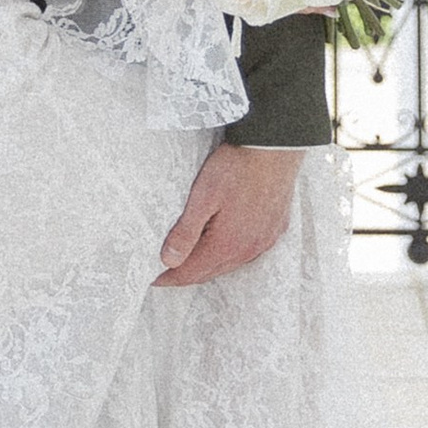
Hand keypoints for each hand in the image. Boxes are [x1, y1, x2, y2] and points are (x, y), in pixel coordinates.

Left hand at [155, 142, 302, 289]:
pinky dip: (231, 255)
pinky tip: (224, 247)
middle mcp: (249, 249)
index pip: (192, 272)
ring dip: (210, 266)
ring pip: (231, 264)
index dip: (169, 278)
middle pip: (211, 272)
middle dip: (187, 274)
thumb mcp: (202, 197)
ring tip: (190, 262)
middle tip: (167, 273)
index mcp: (227, 244)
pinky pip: (249, 252)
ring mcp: (265, 240)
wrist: (274, 148)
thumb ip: (185, 232)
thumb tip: (168, 261)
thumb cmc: (236, 168)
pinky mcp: (275, 228)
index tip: (152, 279)